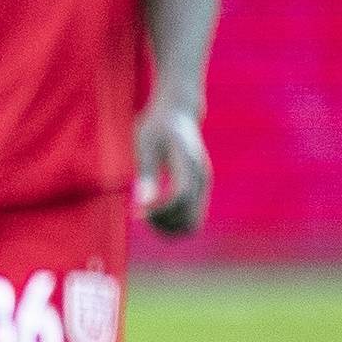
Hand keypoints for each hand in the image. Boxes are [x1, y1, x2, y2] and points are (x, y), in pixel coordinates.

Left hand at [134, 97, 210, 236]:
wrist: (179, 113)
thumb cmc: (157, 125)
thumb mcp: (146, 144)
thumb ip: (146, 173)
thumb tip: (142, 203)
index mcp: (187, 162)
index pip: (179, 197)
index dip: (159, 210)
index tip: (138, 211)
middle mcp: (201, 177)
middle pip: (188, 218)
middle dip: (162, 224)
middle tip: (139, 215)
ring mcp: (203, 185)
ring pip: (192, 224)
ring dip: (168, 229)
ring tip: (145, 216)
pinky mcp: (200, 190)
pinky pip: (191, 218)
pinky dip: (173, 223)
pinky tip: (154, 213)